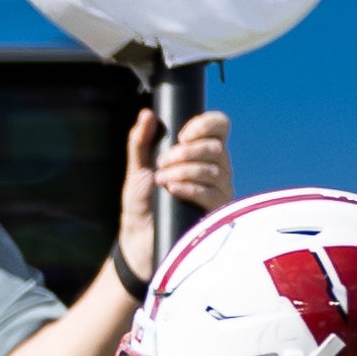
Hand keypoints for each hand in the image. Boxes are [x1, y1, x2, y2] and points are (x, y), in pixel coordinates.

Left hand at [114, 109, 234, 287]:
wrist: (139, 241)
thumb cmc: (142, 205)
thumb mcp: (137, 168)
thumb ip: (141, 141)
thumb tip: (148, 115)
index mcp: (200, 153)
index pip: (219, 127)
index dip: (205, 125)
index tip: (181, 135)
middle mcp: (216, 170)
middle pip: (216, 149)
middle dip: (185, 153)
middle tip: (161, 164)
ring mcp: (219, 192)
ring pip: (213, 171)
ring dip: (184, 171)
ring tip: (161, 180)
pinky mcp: (216, 214)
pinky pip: (211, 194)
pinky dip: (190, 188)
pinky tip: (173, 190)